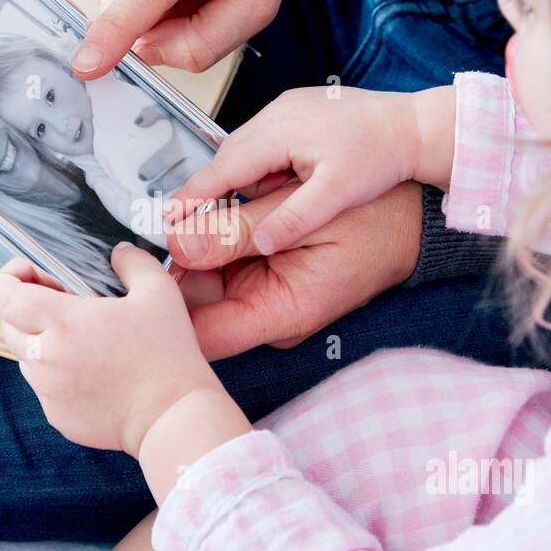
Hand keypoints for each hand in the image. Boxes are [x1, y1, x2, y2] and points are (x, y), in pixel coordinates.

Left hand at [0, 245, 222, 455]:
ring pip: (26, 358)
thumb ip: (134, 263)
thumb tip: (119, 253)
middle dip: (26, 309)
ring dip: (42, 343)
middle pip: (8, 325)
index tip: (31, 273)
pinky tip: (94, 373)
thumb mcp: (160, 293)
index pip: (4, 295)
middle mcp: (46, 358)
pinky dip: (58, 375)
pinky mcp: (58, 416)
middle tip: (65, 305)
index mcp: (63, 322)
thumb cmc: (167, 354)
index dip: (8, 278)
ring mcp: (49, 391)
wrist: (173, 417)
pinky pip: (44, 389)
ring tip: (82, 341)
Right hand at [171, 85, 455, 254]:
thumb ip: (293, 219)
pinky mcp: (297, 113)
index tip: (167, 218)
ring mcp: (287, 110)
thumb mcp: (337, 194)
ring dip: (232, 178)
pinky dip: (254, 166)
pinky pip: (262, 143)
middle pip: (226, 157)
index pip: (223, 169)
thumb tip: (259, 243)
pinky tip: (263, 187)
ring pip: (243, 150)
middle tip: (181, 221)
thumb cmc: (383, 153)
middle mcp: (277, 114)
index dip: (193, 196)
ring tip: (219, 210)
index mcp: (280, 130)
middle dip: (205, 189)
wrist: (416, 125)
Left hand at [171, 180, 424, 359]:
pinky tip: (214, 216)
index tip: (134, 281)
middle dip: (173, 270)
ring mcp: (270, 302)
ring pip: (206, 283)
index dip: (162, 312)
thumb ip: (237, 229)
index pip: (203, 336)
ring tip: (191, 214)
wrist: (416, 218)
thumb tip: (178, 240)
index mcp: (283, 311)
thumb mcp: (302, 214)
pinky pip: (226, 269)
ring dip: (194, 249)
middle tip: (155, 227)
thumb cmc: (378, 217)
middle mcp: (272, 316)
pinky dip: (215, 242)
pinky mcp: (269, 285)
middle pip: (196, 307)